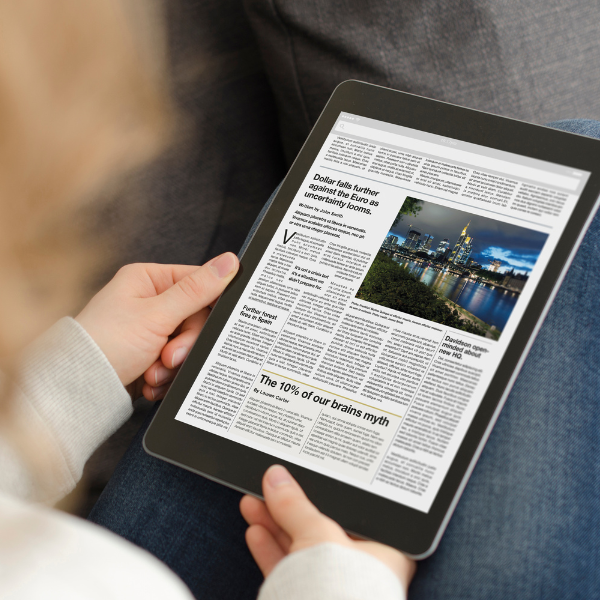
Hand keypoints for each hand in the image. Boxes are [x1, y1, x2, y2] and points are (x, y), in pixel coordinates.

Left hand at [75, 253, 238, 399]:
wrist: (79, 389)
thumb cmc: (105, 344)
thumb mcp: (157, 314)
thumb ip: (197, 290)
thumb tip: (229, 262)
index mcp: (148, 279)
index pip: (198, 284)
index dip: (206, 309)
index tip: (205, 327)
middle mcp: (149, 301)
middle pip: (195, 320)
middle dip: (183, 345)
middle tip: (169, 356)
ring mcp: (149, 330)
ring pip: (187, 344)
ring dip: (174, 364)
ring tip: (153, 371)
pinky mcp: (149, 355)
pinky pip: (176, 363)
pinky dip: (166, 375)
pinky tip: (150, 379)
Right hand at [240, 465, 415, 592]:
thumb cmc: (343, 593)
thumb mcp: (319, 535)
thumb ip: (296, 505)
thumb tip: (277, 478)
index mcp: (382, 552)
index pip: (353, 512)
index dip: (328, 493)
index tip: (303, 479)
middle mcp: (360, 570)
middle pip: (322, 528)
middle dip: (290, 506)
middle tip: (270, 486)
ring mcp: (332, 588)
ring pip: (300, 549)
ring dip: (274, 525)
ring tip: (251, 502)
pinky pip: (287, 570)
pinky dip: (270, 551)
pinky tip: (255, 531)